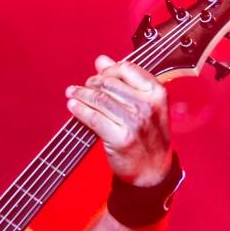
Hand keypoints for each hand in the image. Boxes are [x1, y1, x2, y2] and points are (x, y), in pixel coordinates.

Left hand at [66, 56, 171, 186]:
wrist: (153, 171)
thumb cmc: (149, 136)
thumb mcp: (146, 105)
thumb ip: (125, 81)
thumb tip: (101, 59)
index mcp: (157, 93)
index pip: (127, 69)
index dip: (107, 69)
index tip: (98, 75)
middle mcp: (147, 106)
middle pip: (110, 84)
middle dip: (91, 83)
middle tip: (82, 87)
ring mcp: (134, 122)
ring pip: (99, 99)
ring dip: (81, 94)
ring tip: (72, 93)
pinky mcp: (120, 138)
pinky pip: (94, 118)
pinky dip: (79, 110)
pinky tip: (72, 106)